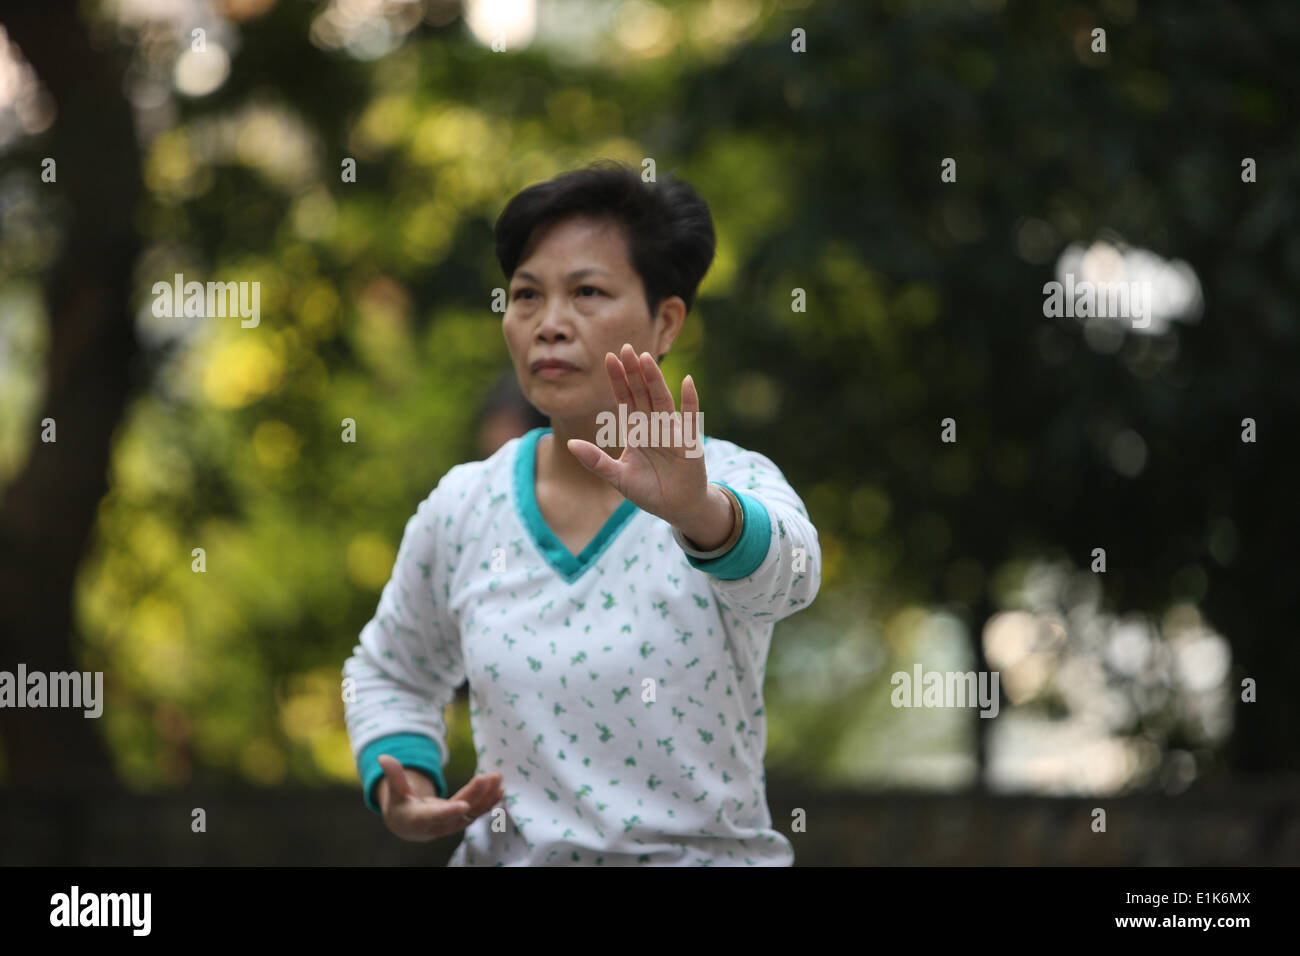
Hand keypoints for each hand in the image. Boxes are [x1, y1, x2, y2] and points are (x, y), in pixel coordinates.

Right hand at [375, 754, 504, 841]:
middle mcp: (439, 825)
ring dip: (487, 796)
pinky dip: (490, 802)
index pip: (437, 816)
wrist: (409, 826)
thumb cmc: (400, 806)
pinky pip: (478, 813)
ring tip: (498, 778)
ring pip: (473, 813)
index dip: (450, 811)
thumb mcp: (395, 792)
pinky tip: (501, 790)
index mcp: (421, 819)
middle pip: (459, 810)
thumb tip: (383, 758)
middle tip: (487, 777)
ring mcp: (453, 824)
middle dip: (475, 795)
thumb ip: (394, 776)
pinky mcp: (462, 820)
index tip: (464, 806)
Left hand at [567, 344, 730, 546]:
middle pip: (642, 393)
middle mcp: (653, 425)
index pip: (625, 398)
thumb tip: (569, 444)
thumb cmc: (648, 491)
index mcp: (636, 430)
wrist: (677, 508)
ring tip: (645, 359)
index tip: (609, 358)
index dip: (618, 379)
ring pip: (661, 400)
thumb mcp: (617, 477)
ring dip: (654, 380)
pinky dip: (690, 400)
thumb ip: (595, 461)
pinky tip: (687, 381)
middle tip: (626, 347)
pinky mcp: (689, 442)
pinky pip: (690, 417)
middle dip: (634, 372)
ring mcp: (672, 431)